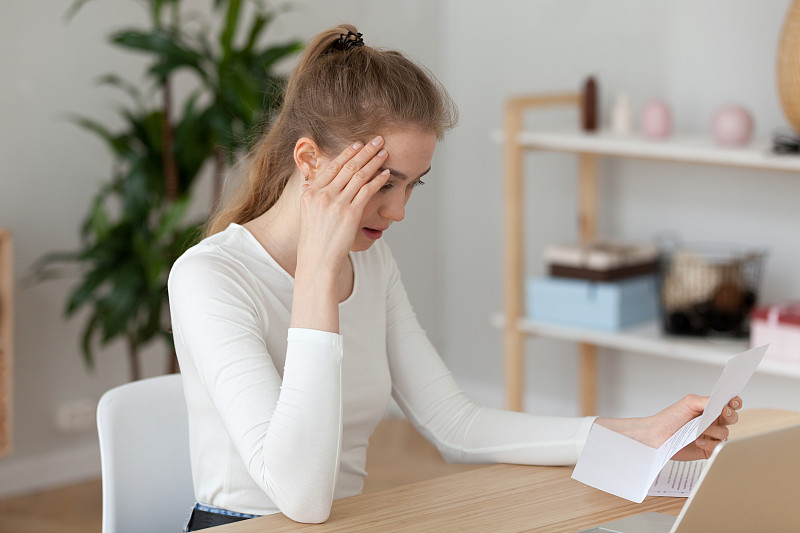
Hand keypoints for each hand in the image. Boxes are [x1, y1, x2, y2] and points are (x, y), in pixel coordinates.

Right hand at [297, 136, 389, 275]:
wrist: (317, 261)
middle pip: (347, 166)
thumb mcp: (306, 214)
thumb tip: (307, 184)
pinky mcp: (350, 214)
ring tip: (384, 152)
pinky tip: (385, 173)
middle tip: (377, 140)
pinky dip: (377, 180)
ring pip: (359, 175)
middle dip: (365, 150)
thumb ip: (309, 196)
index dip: (347, 153)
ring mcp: (336, 203)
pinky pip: (366, 191)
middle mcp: (322, 194)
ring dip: (374, 161)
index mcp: (310, 192)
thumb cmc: (314, 240)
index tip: (358, 143)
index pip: (332, 166)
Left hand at [596, 395, 741, 460]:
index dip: (735, 403)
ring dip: (713, 430)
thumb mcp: (689, 402)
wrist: (656, 435)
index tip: (733, 402)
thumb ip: (707, 401)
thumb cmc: (670, 417)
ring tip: (697, 430)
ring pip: (725, 433)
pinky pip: (718, 448)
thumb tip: (724, 402)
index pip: (729, 405)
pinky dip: (709, 444)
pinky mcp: (708, 449)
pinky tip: (697, 441)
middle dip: (730, 415)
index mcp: (710, 409)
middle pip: (732, 418)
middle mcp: (713, 422)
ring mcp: (711, 436)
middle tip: (723, 413)